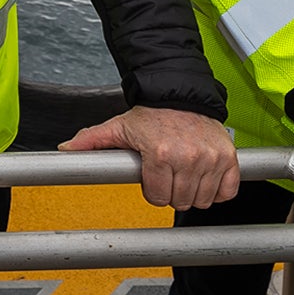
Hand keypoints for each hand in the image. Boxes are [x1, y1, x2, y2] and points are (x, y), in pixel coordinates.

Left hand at [59, 106, 239, 211]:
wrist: (182, 92)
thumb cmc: (152, 113)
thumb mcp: (119, 126)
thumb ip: (91, 141)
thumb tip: (64, 150)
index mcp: (160, 154)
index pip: (157, 197)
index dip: (152, 190)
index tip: (152, 176)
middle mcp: (188, 157)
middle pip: (180, 201)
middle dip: (171, 192)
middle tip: (168, 174)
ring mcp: (211, 159)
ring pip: (202, 200)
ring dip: (194, 192)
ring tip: (185, 173)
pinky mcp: (228, 158)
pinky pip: (227, 192)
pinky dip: (218, 190)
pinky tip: (206, 178)